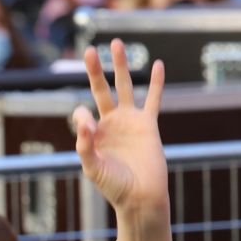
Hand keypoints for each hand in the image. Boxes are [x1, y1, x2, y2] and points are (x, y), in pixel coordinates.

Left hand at [75, 39, 173, 240]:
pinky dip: (156, 83)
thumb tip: (84, 119)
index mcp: (92, 135)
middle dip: (95, 70)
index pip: (82, 114)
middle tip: (89, 50)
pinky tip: (157, 64)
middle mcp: (110, 124)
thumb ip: (84, 146)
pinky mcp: (148, 125)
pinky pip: (153, 99)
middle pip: (100, 90)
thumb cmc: (114, 187)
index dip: (82, 116)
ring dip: (120, 66)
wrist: (141, 197)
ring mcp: (129, 122)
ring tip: (115, 43)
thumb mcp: (93, 168)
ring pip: (124, 87)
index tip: (89, 128)